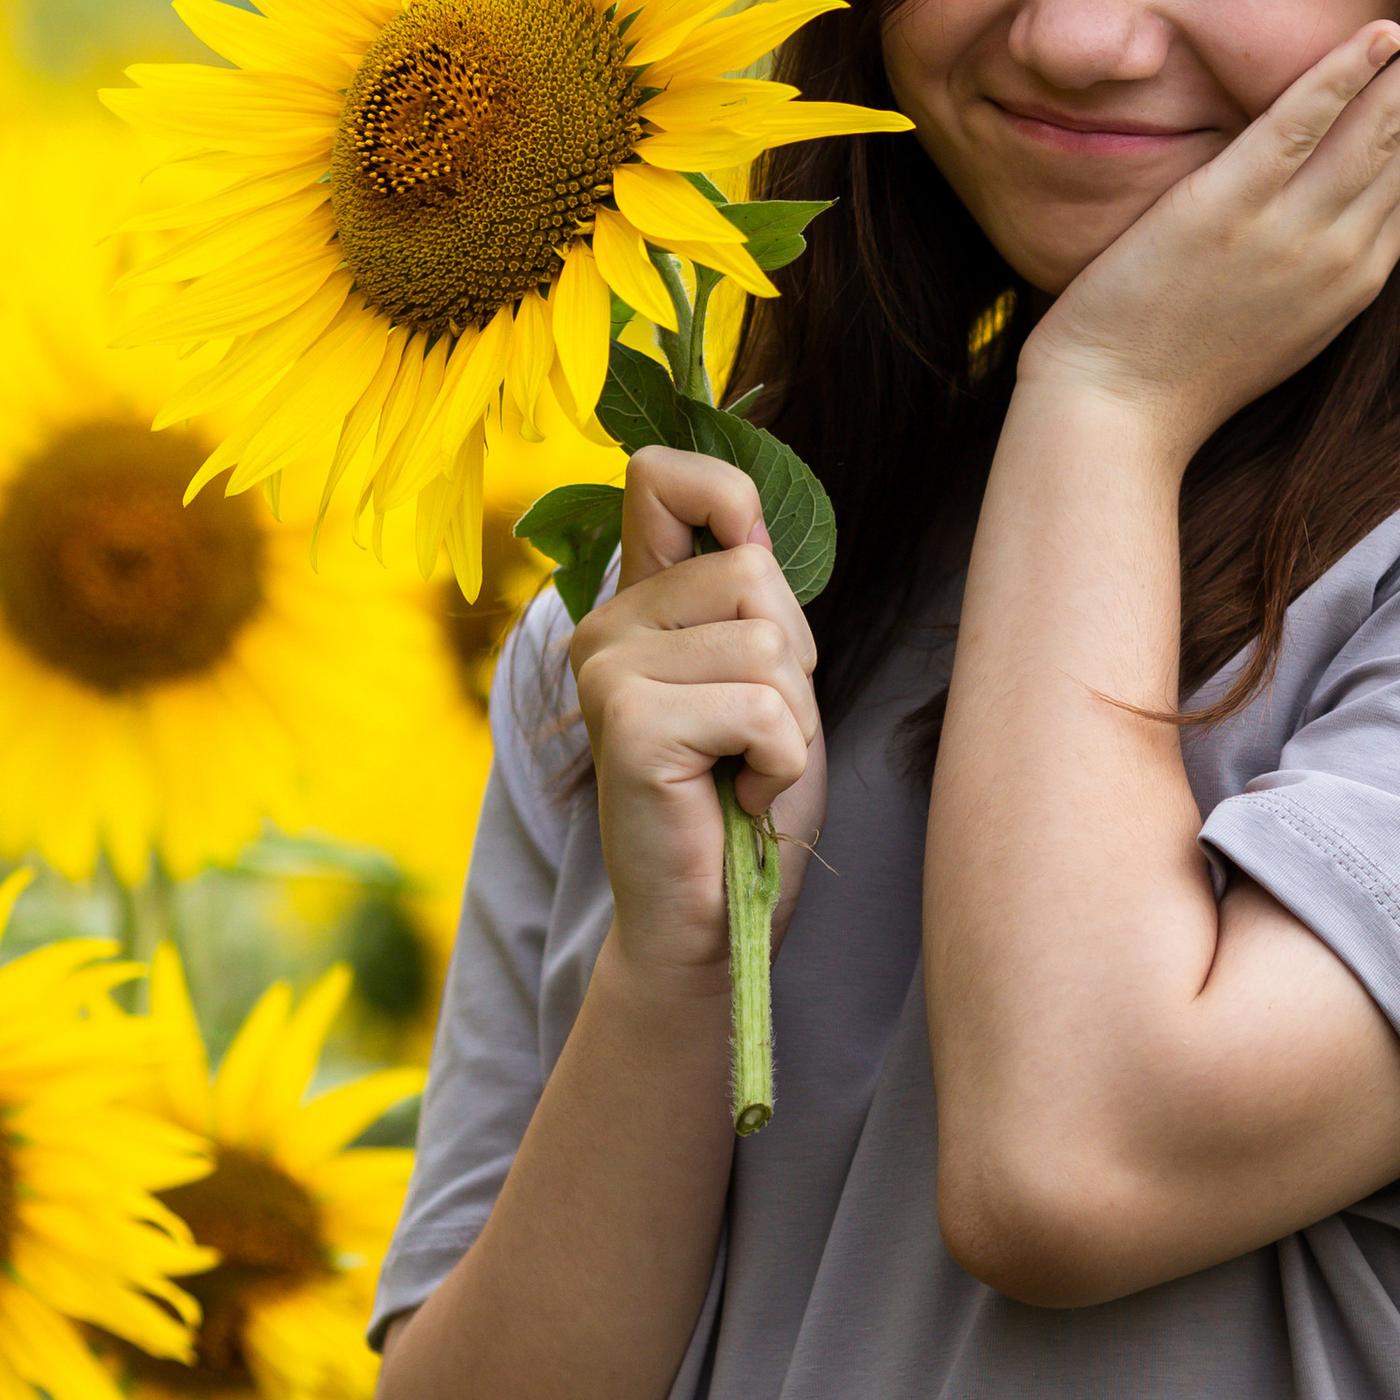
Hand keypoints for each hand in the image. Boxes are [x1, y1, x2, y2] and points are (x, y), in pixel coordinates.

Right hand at [569, 446, 826, 985]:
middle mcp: (607, 626)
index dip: (724, 491)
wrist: (710, 923)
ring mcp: (609, 672)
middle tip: (752, 735)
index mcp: (638, 604)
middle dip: (793, 662)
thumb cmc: (744, 800)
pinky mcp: (631, 726)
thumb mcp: (763, 674)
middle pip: (755, 575)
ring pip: (770, 645)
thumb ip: (750, 595)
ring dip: (791, 723)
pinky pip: (764, 710)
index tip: (750, 545)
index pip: (661, 476)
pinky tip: (738, 799)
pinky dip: (781, 764)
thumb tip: (750, 512)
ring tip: (744, 770)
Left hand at [1013, 0, 1399, 460]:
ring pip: (1386, 126)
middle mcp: (1344, 252)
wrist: (1114, 416)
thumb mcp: (1280, 312)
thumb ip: (1318, 252)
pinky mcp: (1224, 214)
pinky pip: (1293, 134)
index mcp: (1359, 272)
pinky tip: (1380, 33)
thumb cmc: (1180, 364)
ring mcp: (1288, 234)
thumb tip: (1341, 199)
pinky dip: (1337, 80)